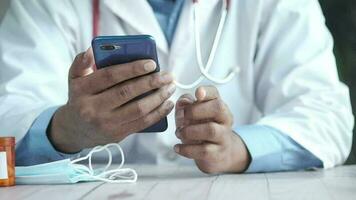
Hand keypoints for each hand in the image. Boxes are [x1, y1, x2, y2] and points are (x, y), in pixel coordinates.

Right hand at [48, 48, 174, 152]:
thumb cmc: (81, 98)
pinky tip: (168, 103)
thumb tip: (91, 51)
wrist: (76, 130)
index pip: (110, 76)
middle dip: (151, 82)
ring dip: (158, 98)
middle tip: (168, 76)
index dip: (132, 69)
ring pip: (138, 109)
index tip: (152, 63)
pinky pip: (142, 123)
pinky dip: (158, 113)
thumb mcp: (75, 79)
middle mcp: (92, 108)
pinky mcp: (118, 134)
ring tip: (170, 87)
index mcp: (82, 90)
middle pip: (126, 92)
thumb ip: (81, 63)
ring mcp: (106, 123)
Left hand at [174, 86, 250, 173]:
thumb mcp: (193, 116)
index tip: (197, 93)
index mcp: (218, 106)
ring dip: (189, 131)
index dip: (206, 91)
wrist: (219, 154)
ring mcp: (223, 137)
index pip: (215, 93)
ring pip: (211, 130)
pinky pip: (204, 150)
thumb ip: (186, 106)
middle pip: (217, 108)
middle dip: (195, 111)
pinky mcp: (218, 154)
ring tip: (179, 133)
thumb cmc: (203, 130)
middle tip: (181, 117)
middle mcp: (224, 119)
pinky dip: (187, 149)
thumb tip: (182, 102)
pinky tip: (177, 147)